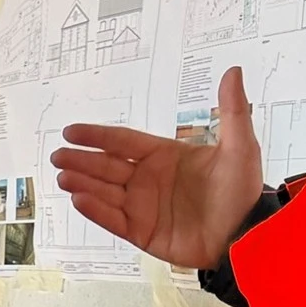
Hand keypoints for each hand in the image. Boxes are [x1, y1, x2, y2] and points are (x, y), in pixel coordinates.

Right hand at [51, 66, 265, 268]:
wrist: (247, 235)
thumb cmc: (243, 191)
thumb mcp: (241, 147)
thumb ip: (232, 110)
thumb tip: (233, 71)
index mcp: (164, 156)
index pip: (122, 142)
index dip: (97, 136)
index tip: (71, 131)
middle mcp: (148, 180)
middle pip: (107, 166)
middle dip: (81, 161)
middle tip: (58, 155)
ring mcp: (143, 207)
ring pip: (105, 192)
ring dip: (83, 183)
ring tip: (62, 176)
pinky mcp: (142, 232)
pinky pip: (114, 219)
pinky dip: (96, 210)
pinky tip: (79, 199)